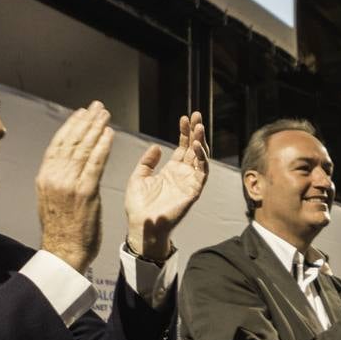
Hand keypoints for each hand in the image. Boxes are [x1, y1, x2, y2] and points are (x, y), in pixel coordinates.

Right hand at [37, 102, 114, 272]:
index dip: (70, 126)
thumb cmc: (61, 230)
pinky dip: (102, 146)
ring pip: (83, 148)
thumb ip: (56, 180)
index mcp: (44, 177)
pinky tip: (109, 134)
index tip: (80, 113)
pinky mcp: (85, 191)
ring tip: (105, 115)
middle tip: (97, 107)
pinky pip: (95, 163)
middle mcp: (54, 176)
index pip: (58, 144)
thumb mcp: (50, 200)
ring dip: (96, 128)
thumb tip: (64, 164)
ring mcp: (69, 183)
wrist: (63, 252)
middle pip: (71, 141)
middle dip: (85, 121)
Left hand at [124, 112, 209, 259]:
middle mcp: (183, 175)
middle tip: (197, 115)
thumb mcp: (138, 177)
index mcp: (171, 171)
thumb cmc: (138, 206)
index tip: (184, 118)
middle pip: (194, 149)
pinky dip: (202, 159)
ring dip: (201, 142)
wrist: (141, 225)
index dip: (184, 133)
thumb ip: (147, 162)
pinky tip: (196, 146)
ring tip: (199, 127)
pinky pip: (201, 173)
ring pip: (201, 158)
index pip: (182, 147)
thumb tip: (156, 147)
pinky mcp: (193, 191)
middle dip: (196, 132)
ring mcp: (189, 183)